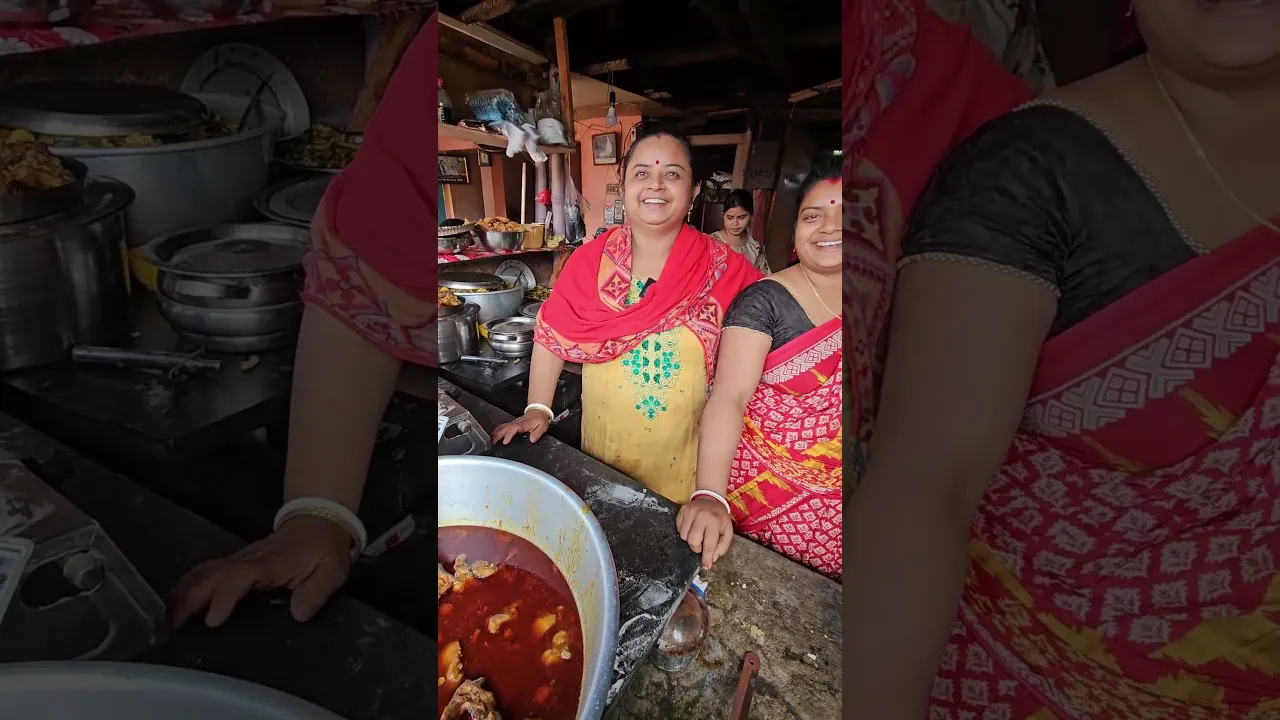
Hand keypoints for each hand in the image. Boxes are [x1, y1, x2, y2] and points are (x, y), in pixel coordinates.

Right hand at [169, 514, 353, 627]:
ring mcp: (238, 559)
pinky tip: (175, 606)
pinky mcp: (234, 563)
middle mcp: (248, 559)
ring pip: (203, 572)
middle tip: (172, 627)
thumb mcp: (333, 569)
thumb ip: (317, 590)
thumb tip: (298, 613)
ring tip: (165, 622)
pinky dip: (187, 587)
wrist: (319, 521)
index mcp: (271, 562)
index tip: (213, 619)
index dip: (224, 596)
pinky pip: (205, 573)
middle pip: (211, 574)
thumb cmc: (326, 549)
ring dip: (182, 594)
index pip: (241, 576)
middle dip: (190, 598)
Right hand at [490, 410, 550, 444]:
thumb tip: (532, 439)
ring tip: (491, 441)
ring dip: (495, 433)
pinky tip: (494, 436)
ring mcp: (513, 423)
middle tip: (492, 443)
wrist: (538, 411)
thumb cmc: (540, 419)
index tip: (505, 441)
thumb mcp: (543, 426)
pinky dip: (497, 431)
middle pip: (504, 427)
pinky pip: (503, 427)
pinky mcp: (512, 424)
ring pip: (502, 427)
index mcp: (523, 424)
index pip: (514, 428)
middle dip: (497, 435)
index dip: (508, 434)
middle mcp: (516, 423)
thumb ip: (537, 433)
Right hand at [676, 497, 733, 570]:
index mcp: (715, 522)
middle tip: (702, 543)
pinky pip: (678, 529)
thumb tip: (712, 559)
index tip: (706, 566)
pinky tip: (691, 527)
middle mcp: (701, 516)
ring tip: (697, 533)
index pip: (709, 545)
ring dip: (690, 539)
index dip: (706, 558)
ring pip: (684, 536)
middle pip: (693, 542)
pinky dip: (684, 532)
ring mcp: (690, 512)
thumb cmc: (720, 518)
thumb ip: (722, 546)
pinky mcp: (682, 510)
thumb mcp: (727, 531)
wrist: (711, 499)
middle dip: (697, 547)